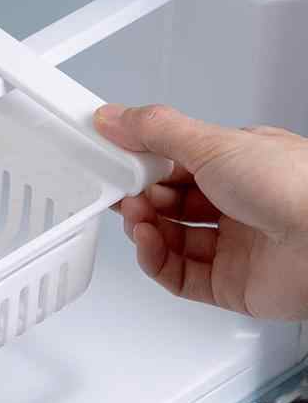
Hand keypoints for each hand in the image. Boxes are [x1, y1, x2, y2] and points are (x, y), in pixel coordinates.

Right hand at [94, 104, 307, 319]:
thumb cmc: (296, 187)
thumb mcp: (213, 142)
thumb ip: (156, 130)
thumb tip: (113, 117)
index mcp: (241, 164)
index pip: (177, 162)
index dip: (143, 162)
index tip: (116, 158)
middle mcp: (239, 205)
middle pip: (170, 202)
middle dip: (139, 196)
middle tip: (120, 189)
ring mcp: (235, 246)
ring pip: (170, 239)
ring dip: (143, 226)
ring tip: (134, 215)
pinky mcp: (230, 285)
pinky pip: (177, 275)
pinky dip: (154, 259)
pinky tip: (147, 241)